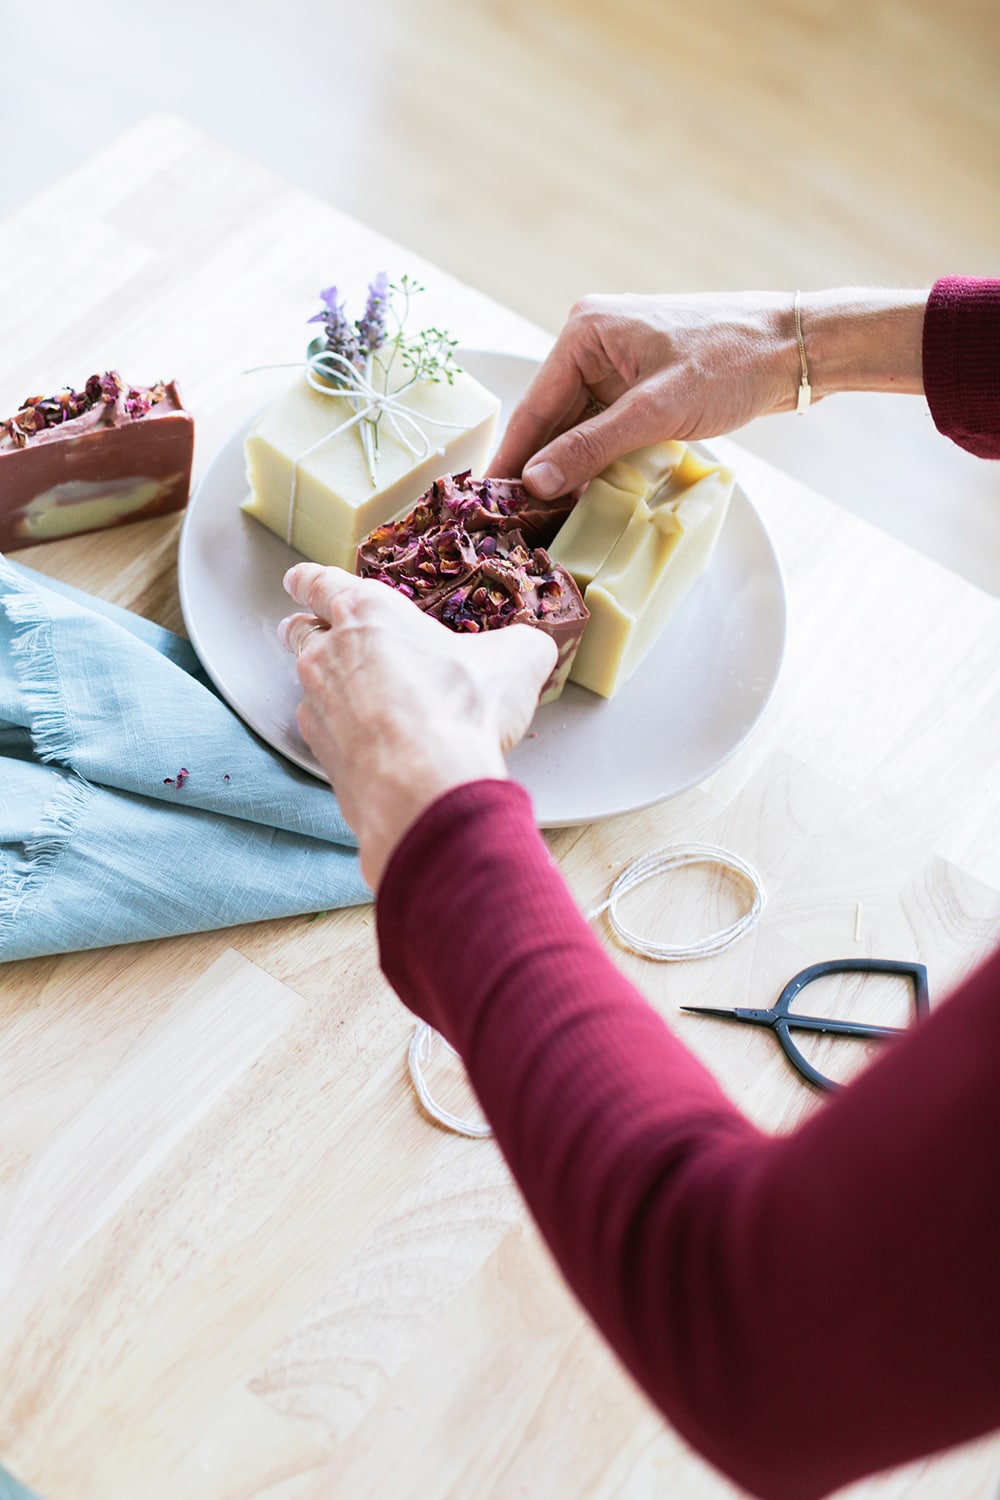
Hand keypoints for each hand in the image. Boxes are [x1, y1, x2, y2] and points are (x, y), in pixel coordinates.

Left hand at [278, 565, 555, 889]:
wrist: (426, 785)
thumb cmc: (461, 707)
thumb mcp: (515, 661)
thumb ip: (519, 646)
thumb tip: (533, 648)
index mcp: (369, 612)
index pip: (321, 584)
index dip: (309, 581)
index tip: (299, 581)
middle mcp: (331, 651)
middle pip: (301, 631)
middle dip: (303, 627)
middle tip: (307, 629)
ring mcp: (318, 704)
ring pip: (306, 681)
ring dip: (321, 682)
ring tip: (346, 691)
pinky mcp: (319, 751)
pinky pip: (320, 730)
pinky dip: (338, 732)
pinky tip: (366, 742)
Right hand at [490, 292, 797, 496]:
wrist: (794, 349)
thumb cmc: (733, 364)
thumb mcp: (656, 411)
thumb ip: (591, 448)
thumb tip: (535, 482)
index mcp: (585, 332)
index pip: (534, 407)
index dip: (512, 459)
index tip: (488, 503)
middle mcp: (591, 343)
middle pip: (550, 420)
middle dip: (536, 470)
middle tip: (512, 525)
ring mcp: (615, 364)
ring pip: (575, 429)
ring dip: (564, 471)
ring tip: (542, 520)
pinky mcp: (638, 385)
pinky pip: (602, 429)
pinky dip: (593, 462)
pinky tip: (582, 497)